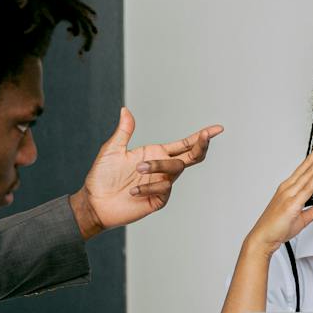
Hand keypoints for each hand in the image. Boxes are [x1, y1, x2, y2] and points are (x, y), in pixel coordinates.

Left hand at [71, 108, 222, 235]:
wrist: (95, 203)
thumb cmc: (102, 176)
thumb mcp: (112, 149)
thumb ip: (124, 131)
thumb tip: (125, 110)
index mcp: (156, 153)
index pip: (184, 144)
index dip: (201, 137)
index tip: (217, 129)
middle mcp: (162, 168)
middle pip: (191, 156)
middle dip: (200, 146)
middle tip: (204, 137)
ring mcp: (162, 185)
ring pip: (175, 170)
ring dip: (158, 166)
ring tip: (136, 170)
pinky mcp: (158, 200)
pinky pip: (163, 189)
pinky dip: (149, 186)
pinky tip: (132, 191)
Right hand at [244, 129, 312, 253]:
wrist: (263, 238)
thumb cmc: (278, 228)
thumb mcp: (303, 218)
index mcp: (291, 188)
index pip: (307, 166)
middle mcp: (289, 187)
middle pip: (308, 163)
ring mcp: (289, 193)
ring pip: (309, 171)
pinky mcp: (291, 203)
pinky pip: (307, 186)